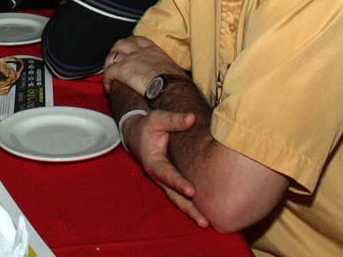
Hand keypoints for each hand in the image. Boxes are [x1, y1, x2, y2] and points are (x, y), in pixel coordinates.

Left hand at [103, 36, 185, 94]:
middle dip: (115, 51)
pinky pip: (108, 73)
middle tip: (114, 60)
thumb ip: (166, 68)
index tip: (128, 49)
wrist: (171, 88)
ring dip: (108, 65)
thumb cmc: (176, 83)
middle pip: (121, 44)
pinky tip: (108, 88)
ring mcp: (129, 59)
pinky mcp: (122, 70)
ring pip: (111, 56)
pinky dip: (106, 80)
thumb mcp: (173, 69)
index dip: (130, 43)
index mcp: (153, 50)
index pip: (138, 40)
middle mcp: (140, 51)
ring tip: (109, 74)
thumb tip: (169, 76)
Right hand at [124, 109, 208, 227]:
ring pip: (178, 200)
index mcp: (154, 162)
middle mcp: (159, 176)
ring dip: (191, 212)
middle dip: (188, 208)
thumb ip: (174, 120)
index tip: (192, 191)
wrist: (136, 135)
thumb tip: (192, 118)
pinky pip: (181, 197)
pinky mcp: (171, 182)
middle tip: (203, 220)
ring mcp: (165, 181)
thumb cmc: (148, 127)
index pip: (167, 174)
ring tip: (206, 224)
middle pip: (174, 195)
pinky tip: (206, 215)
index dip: (179, 183)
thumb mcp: (157, 119)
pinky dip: (191, 207)